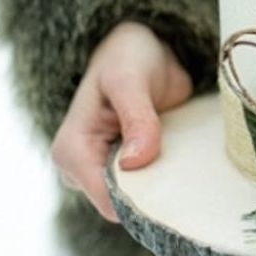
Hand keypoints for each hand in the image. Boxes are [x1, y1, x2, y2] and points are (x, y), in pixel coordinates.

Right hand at [49, 21, 193, 221]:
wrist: (139, 49)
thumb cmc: (127, 56)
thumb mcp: (130, 79)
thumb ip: (137, 117)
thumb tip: (136, 161)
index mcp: (71, 150)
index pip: (106, 199)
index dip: (141, 197)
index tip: (174, 179)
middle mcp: (80, 169)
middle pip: (122, 206)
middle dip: (154, 193)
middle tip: (184, 164)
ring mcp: (101, 173)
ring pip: (137, 200)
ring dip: (162, 185)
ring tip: (183, 157)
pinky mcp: (121, 172)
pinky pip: (146, 189)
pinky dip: (165, 179)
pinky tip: (181, 161)